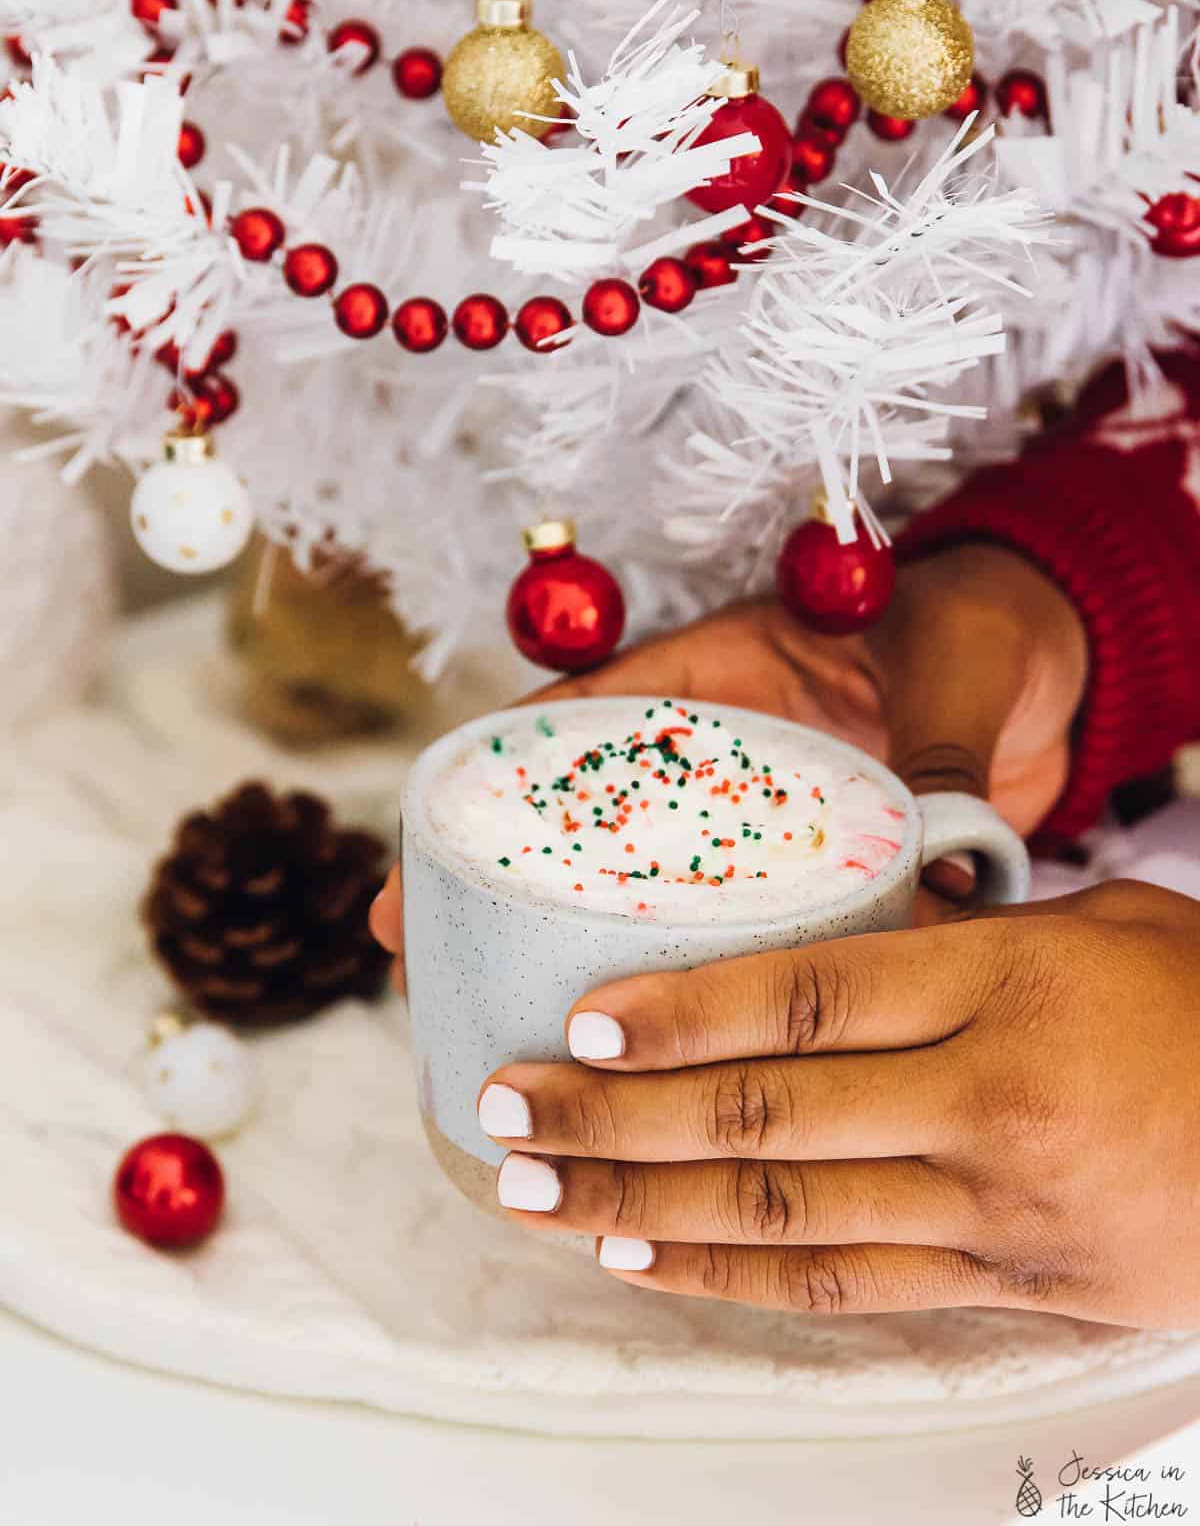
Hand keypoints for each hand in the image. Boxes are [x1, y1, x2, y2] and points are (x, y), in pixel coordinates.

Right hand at [370, 544, 1086, 981]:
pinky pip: (739, 939)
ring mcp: (755, 823)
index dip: (490, 786)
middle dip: (494, 884)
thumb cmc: (979, 627)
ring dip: (574, 951)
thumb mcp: (949, 668)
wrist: (1046, 663)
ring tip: (504, 1031)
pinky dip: (703, 993)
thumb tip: (949, 872)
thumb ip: (939, 750)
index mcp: (724, 678)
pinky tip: (660, 1061)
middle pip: (582, 820)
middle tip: (410, 955)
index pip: (584, 722)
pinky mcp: (810, 877)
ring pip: (643, 891)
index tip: (417, 852)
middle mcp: (718, 760)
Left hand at [478, 881, 1199, 1328]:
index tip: (579, 1019)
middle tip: (505, 1111)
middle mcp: (987, 1102)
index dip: (684, 1014)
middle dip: (616, 1118)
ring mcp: (994, 1211)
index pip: (812, 999)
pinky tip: (646, 1262)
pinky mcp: (1009, 1288)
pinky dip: (736, 1277)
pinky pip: (848, 1285)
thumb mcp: (1104, 923)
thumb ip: (963, 927)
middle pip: (767, 1115)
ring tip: (537, 1194)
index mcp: (1009, 985)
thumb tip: (832, 921)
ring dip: (642, 1209)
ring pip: (786, 1215)